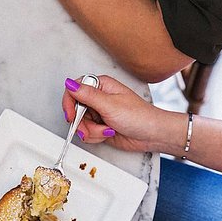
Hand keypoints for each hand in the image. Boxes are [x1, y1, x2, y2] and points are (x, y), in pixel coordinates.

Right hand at [62, 75, 184, 154]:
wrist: (151, 135)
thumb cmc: (139, 117)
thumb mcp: (110, 105)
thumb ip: (87, 95)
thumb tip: (70, 84)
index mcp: (101, 86)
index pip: (74, 90)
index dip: (69, 104)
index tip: (72, 116)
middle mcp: (98, 98)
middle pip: (75, 110)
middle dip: (83, 123)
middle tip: (94, 126)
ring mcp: (98, 112)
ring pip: (80, 124)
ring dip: (91, 131)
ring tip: (107, 130)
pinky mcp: (99, 126)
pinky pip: (86, 132)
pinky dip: (95, 137)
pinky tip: (108, 134)